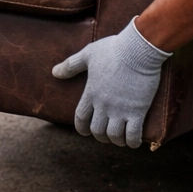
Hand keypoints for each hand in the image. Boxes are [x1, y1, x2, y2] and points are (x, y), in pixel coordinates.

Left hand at [52, 18, 170, 147]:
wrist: (138, 49)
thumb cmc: (113, 49)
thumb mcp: (88, 54)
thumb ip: (71, 65)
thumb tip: (54, 72)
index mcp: (91, 93)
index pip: (80, 118)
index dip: (82, 128)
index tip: (85, 132)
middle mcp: (103, 105)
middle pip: (97, 130)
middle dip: (100, 135)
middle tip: (106, 134)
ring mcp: (120, 109)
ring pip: (114, 135)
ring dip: (116, 140)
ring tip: (120, 138)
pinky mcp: (137, 111)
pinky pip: (133, 135)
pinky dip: (132, 142)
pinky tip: (134, 141)